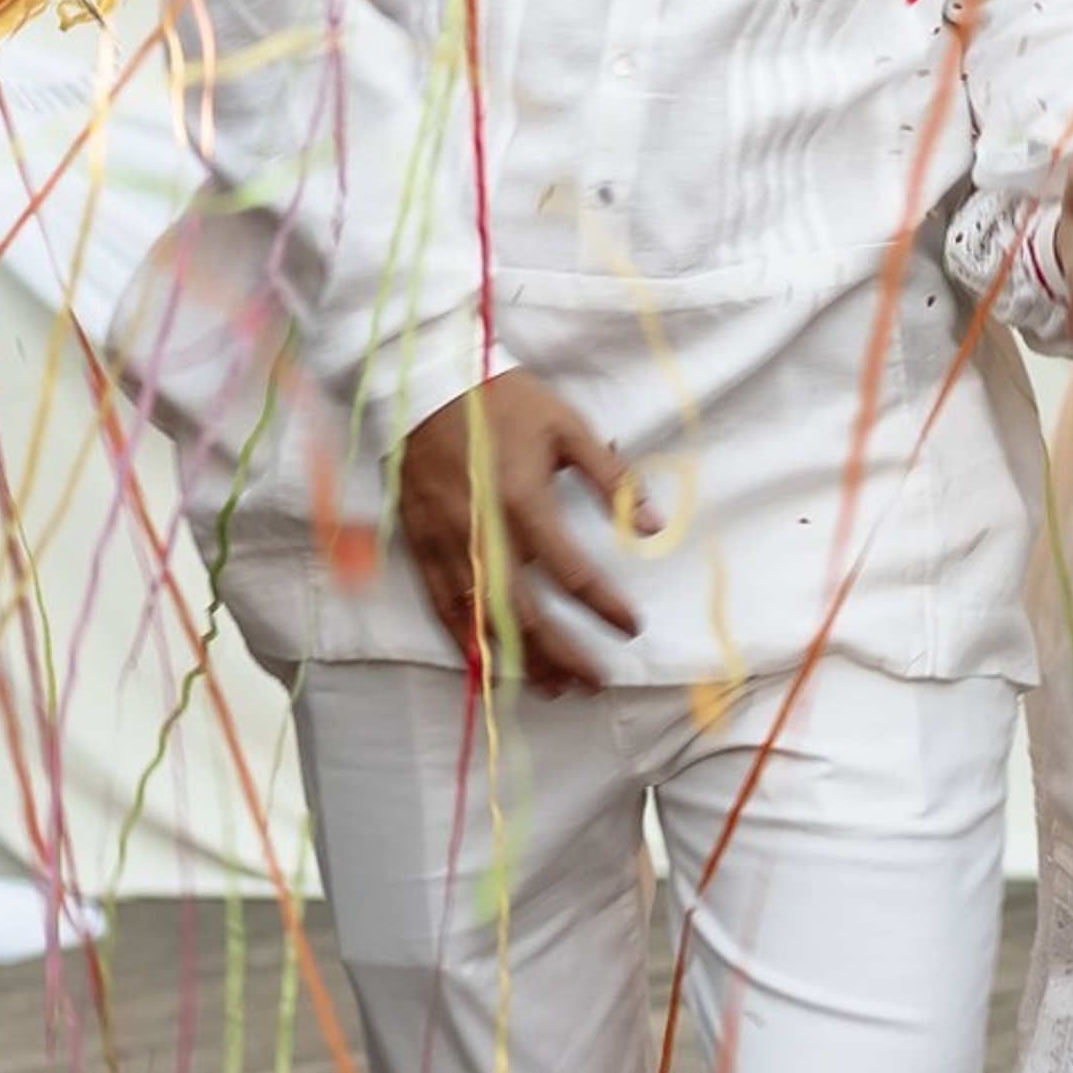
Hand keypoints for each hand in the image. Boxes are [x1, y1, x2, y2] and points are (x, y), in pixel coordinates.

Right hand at [397, 369, 651, 694]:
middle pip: (525, 615)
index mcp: (523, 503)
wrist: (428, 385)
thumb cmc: (502, 403)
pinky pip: (443, 608)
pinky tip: (486, 667)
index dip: (605, 607)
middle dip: (563, 656)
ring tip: (552, 688)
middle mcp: (483, 535)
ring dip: (519, 660)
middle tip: (594, 682)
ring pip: (483, 621)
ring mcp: (448, 545)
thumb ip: (611, 478)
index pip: (571, 575)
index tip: (631, 627)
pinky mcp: (422, 546)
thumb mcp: (567, 427)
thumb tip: (649, 525)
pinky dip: (465, 644)